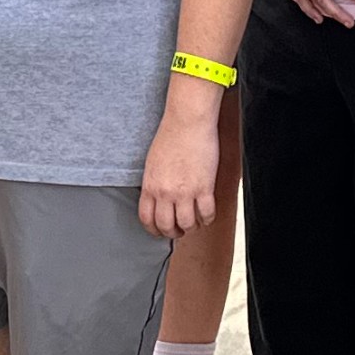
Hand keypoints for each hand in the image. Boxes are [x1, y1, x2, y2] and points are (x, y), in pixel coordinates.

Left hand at [138, 107, 218, 238]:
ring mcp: (185, 192)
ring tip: (195, 222)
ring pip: (187, 224)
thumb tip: (158, 197)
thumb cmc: (171, 135)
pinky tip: (207, 215)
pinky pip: (206, 214)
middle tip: (180, 230)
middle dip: (174, 233)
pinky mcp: (204, 188)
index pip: (147, 218)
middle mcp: (165, 192)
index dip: (154, 230)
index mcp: (150, 185)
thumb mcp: (153, 162)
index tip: (160, 231)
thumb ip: (154, 182)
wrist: (188, 121)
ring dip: (192, 227)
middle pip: (166, 226)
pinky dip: (208, 219)